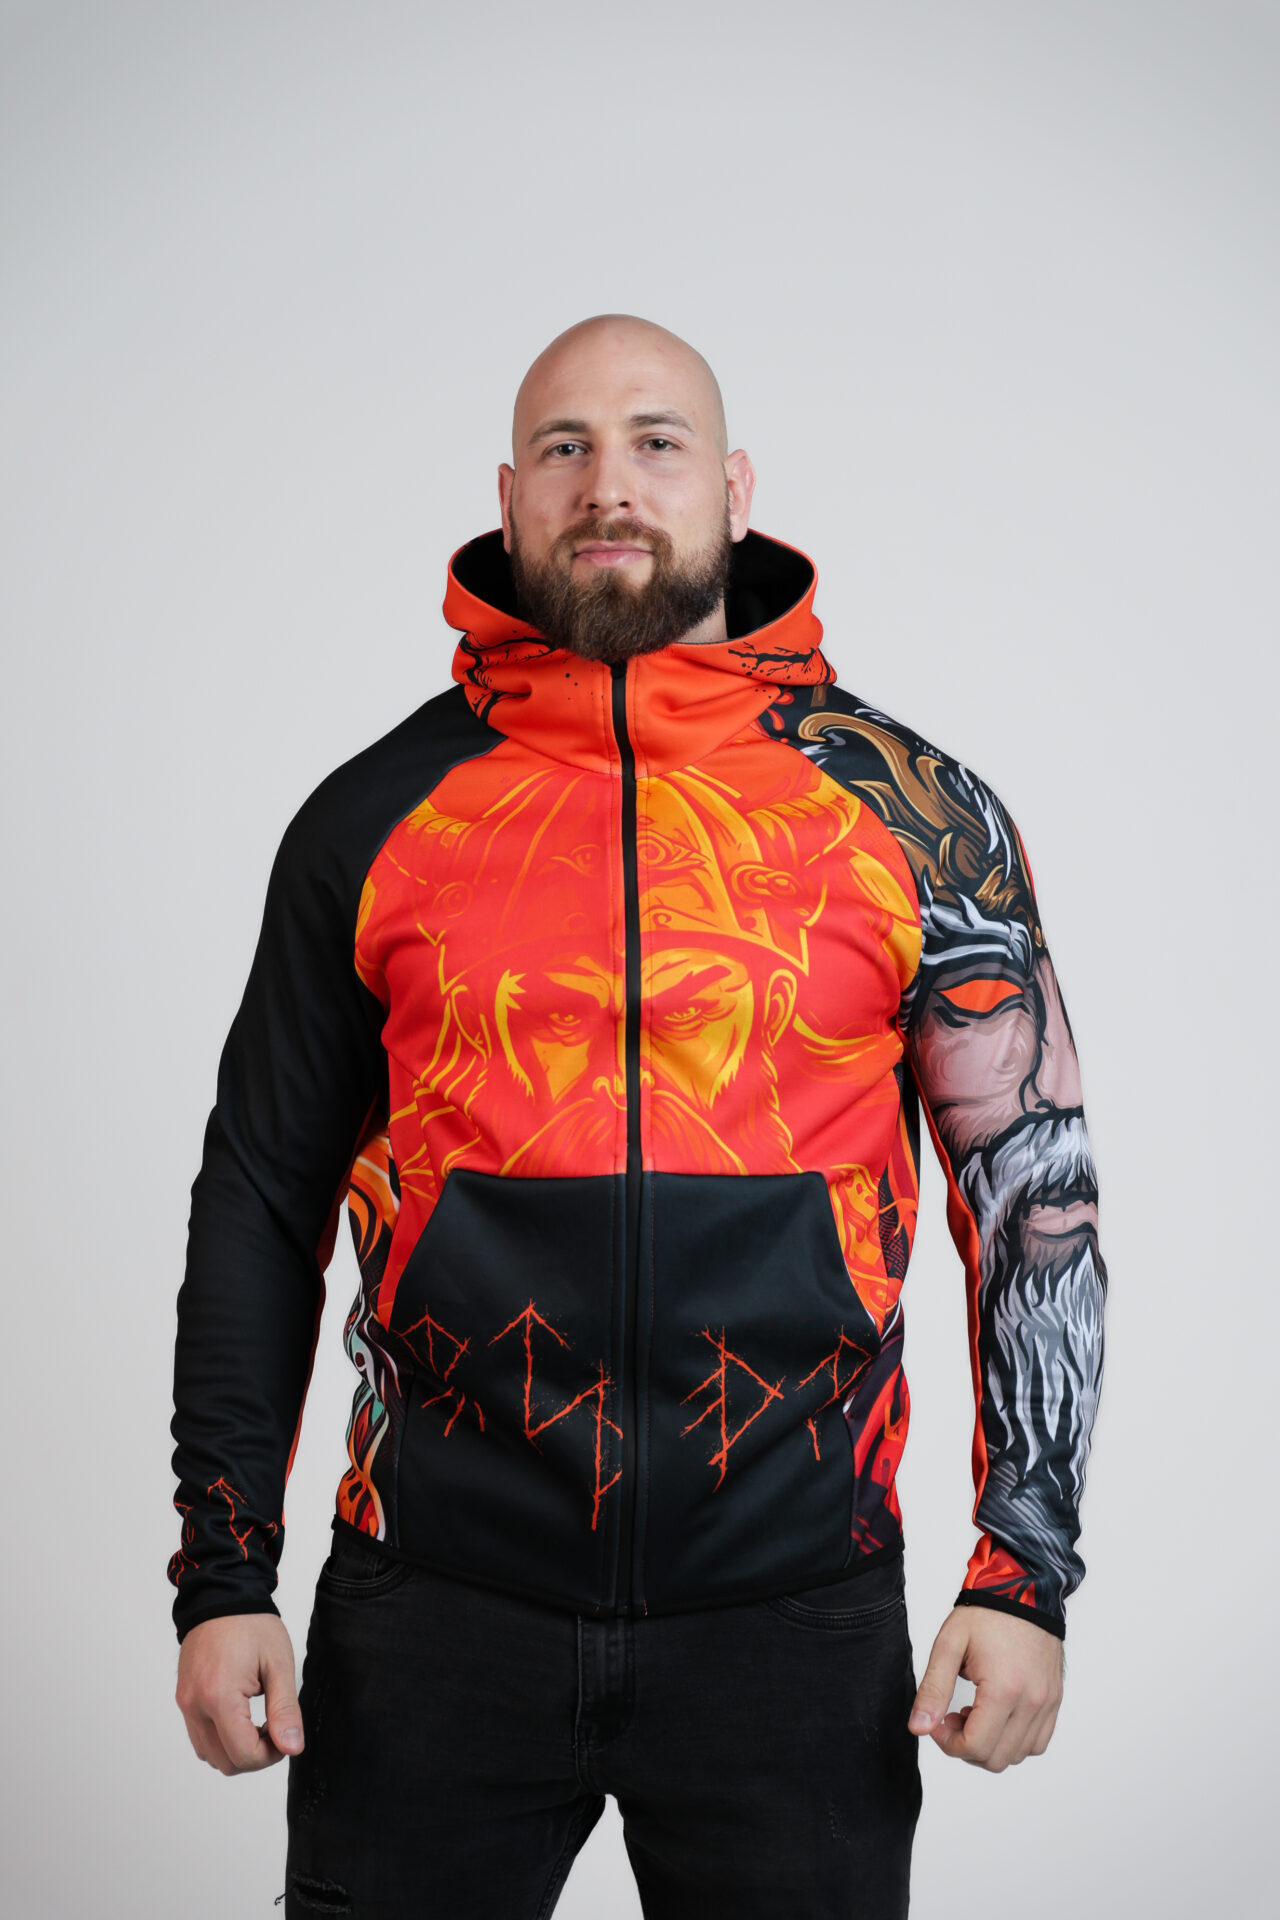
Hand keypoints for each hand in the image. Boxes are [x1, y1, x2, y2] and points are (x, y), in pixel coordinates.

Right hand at [175, 1613, 303, 1774]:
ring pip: (210, 1755)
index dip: (271, 1755)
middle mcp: (195, 1705)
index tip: (284, 1733)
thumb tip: (292, 1748)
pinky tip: (241, 1716)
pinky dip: (221, 1739)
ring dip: (236, 1750)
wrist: (222, 1596)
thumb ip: (285, 1710)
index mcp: (219, 1696)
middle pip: (225, 1763)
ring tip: (258, 1720)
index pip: (243, 1755)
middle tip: (274, 1726)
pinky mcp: (183, 1700)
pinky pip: (200, 1738)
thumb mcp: (279, 1665)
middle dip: (255, 1755)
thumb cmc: (252, 1625)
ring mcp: (185, 1703)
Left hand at [908, 1605, 1063, 1770]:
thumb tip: (918, 1728)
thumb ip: (933, 1689)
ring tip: (974, 1712)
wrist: (1023, 1589)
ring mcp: (1047, 1703)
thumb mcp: (949, 1645)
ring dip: (991, 1745)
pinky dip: (1014, 1740)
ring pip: (1017, 1755)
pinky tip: (997, 1715)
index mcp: (1004, 1689)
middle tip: (952, 1716)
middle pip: (996, 1758)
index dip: (948, 1743)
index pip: (975, 1746)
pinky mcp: (1054, 1700)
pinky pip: (1037, 1742)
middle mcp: (1031, 1702)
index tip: (937, 1722)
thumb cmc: (986, 1613)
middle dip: (966, 1746)